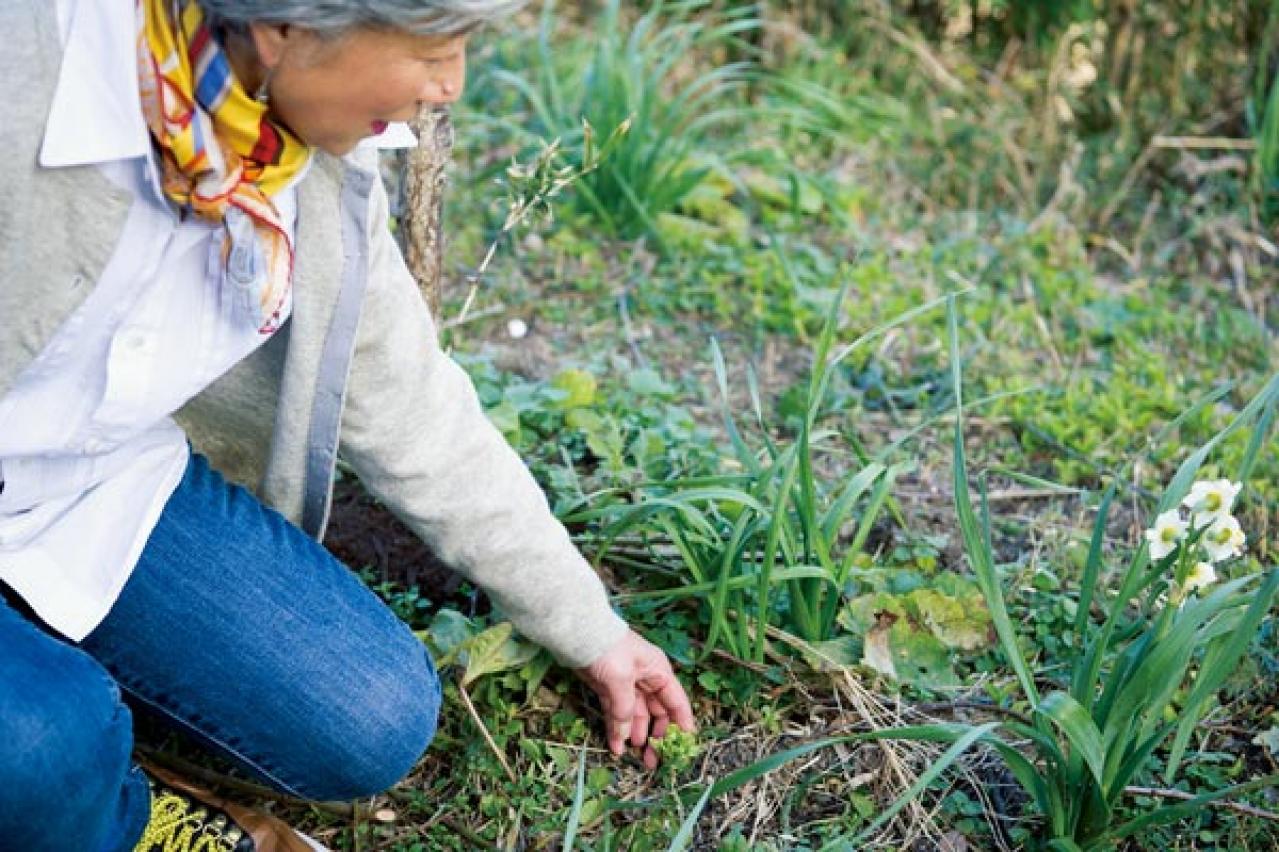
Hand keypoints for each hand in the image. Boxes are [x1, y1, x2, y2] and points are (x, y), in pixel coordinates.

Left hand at [576, 628, 695, 768]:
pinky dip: (617, 730)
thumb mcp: (621, 679)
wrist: (578, 633)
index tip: (685, 745)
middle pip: (656, 712)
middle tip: (654, 759)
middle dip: (656, 735)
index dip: (682, 723)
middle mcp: (646, 679)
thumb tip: (626, 736)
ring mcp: (626, 686)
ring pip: (636, 716)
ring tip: (634, 757)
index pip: (676, 701)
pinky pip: (616, 714)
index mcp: (658, 671)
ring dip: (635, 736)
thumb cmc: (608, 649)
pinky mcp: (608, 690)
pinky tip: (616, 747)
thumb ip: (625, 709)